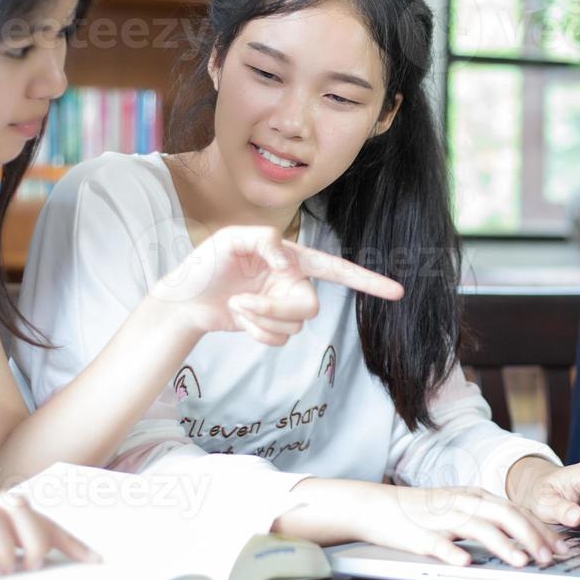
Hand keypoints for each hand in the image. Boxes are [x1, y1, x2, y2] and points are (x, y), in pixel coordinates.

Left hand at [150, 225, 404, 343]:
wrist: (183, 300)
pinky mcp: (272, 328)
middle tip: (243, 302)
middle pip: (309, 307)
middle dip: (275, 309)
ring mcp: (283, 307)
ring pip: (293, 327)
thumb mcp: (229, 239)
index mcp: (292, 257)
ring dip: (259, 320)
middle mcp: (293, 282)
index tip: (396, 292)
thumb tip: (288, 262)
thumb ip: (264, 240)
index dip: (367, 281)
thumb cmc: (205, 264)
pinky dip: (257, 333)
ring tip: (236, 306)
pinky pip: (279, 340)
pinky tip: (240, 320)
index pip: (337, 268)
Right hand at [306, 480, 567, 567]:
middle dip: (531, 537)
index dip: (541, 529)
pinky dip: (453, 552)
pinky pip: (438, 543)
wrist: (377, 507)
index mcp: (476, 498)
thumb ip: (489, 521)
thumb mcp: (460, 510)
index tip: (561, 548)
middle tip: (549, 558)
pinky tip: (465, 563)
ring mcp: (442, 519)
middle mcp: (463, 504)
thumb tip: (524, 540)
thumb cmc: (422, 513)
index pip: (516, 511)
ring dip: (503, 545)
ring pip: (478, 528)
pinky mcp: (419, 535)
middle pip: (505, 516)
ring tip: (522, 562)